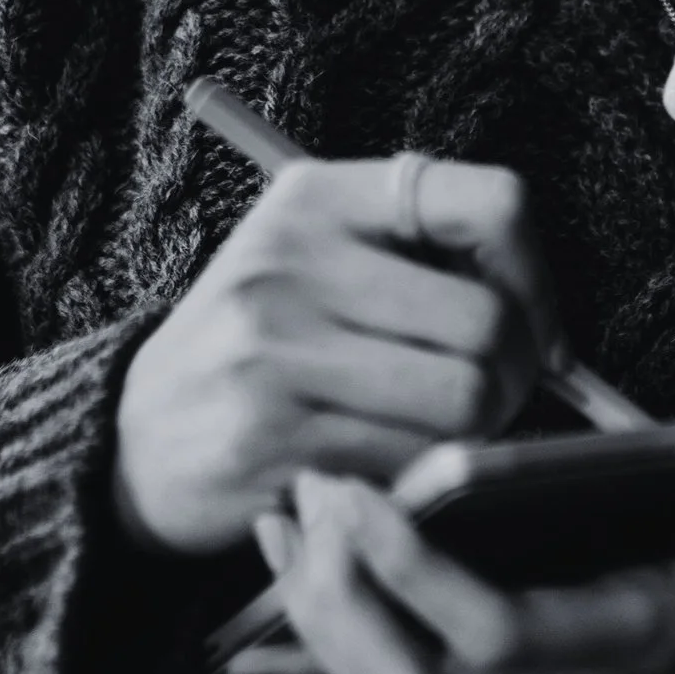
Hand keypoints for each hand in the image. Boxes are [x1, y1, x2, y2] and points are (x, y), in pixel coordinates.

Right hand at [113, 156, 563, 554]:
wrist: (132, 436)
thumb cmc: (253, 345)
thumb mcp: (310, 258)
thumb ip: (412, 254)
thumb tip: (541, 314)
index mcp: (316, 199)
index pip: (488, 203)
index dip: (537, 272)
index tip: (532, 321)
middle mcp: (291, 264)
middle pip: (488, 322)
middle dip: (518, 374)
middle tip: (497, 397)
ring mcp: (276, 353)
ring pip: (463, 403)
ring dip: (476, 434)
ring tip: (441, 434)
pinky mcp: (272, 438)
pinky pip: (411, 462)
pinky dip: (421, 474)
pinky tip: (388, 466)